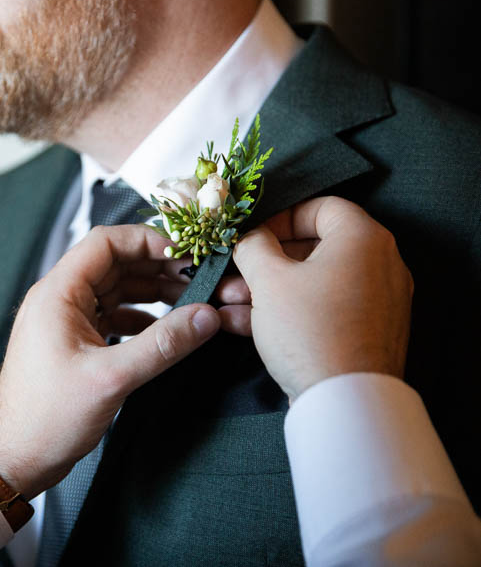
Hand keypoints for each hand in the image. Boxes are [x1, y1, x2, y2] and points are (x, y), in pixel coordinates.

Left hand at [0, 225, 221, 497]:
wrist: (16, 456)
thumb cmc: (47, 417)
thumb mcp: (112, 378)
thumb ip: (162, 344)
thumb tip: (205, 317)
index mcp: (57, 293)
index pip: (105, 243)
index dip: (147, 241)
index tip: (185, 254)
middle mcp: (59, 299)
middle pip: (114, 264)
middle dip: (158, 267)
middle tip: (199, 279)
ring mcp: (65, 320)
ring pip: (115, 290)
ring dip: (152, 292)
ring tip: (192, 302)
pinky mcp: (73, 342)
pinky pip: (111, 315)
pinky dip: (140, 318)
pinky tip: (165, 331)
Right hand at [233, 196, 413, 401]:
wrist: (345, 402)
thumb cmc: (309, 330)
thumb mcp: (268, 279)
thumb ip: (253, 246)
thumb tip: (249, 236)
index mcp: (363, 239)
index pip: (320, 206)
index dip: (279, 216)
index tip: (251, 234)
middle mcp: (380, 264)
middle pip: (314, 247)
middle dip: (264, 260)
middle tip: (233, 270)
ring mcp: (377, 301)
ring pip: (313, 282)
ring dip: (267, 288)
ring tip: (228, 301)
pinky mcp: (368, 332)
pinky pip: (323, 309)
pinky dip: (288, 311)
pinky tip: (242, 323)